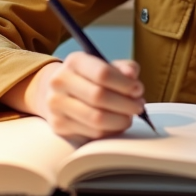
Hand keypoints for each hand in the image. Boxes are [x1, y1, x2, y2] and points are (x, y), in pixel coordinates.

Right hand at [3, 52, 146, 140]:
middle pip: (99, 97)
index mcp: (75, 61)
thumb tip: (132, 76)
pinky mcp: (59, 126)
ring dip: (120, 120)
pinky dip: (110, 131)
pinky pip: (92, 133)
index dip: (125, 84)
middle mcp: (60, 81)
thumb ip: (123, 69)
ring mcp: (57, 105)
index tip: (138, 90)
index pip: (103, 73)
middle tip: (138, 106)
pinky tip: (116, 124)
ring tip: (129, 117)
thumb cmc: (90, 79)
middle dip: (125, 104)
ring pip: (96, 118)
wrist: (57, 93)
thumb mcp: (105, 66)